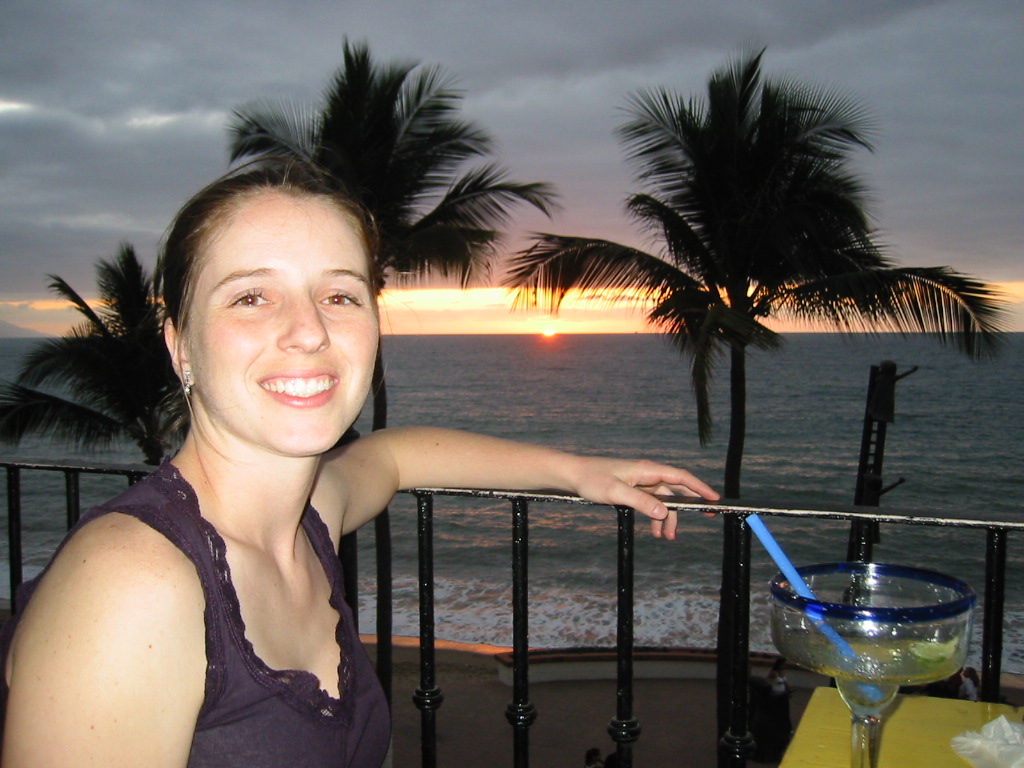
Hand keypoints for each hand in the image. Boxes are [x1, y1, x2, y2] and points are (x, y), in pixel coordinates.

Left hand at [569, 457, 718, 539]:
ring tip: (667, 537)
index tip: (713, 498)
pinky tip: (654, 530)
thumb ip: (641, 502)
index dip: (699, 487)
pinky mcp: (632, 489)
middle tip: (704, 518)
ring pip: (662, 500)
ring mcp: (640, 482)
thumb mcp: (616, 493)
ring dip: (667, 517)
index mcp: (646, 470)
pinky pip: (650, 503)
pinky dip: (655, 516)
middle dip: (687, 506)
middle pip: (674, 489)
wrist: (573, 475)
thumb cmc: (592, 479)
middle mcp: (646, 474)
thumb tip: (664, 512)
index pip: (680, 477)